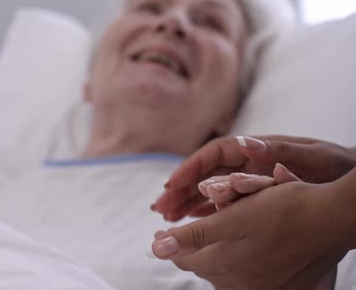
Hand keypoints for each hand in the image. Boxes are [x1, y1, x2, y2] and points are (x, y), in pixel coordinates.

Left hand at [151, 167, 350, 289]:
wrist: (331, 220)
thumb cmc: (284, 209)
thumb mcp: (235, 214)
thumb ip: (195, 234)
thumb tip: (158, 248)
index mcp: (225, 262)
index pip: (184, 259)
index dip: (169, 245)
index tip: (159, 233)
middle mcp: (239, 282)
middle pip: (203, 269)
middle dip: (189, 252)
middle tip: (178, 236)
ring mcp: (260, 288)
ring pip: (222, 277)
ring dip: (211, 260)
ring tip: (206, 244)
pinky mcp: (279, 288)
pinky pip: (245, 282)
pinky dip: (234, 269)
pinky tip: (238, 256)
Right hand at [153, 135, 355, 220]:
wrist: (349, 179)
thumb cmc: (335, 165)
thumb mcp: (312, 156)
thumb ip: (280, 151)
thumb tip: (249, 144)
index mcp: (256, 149)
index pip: (214, 154)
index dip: (190, 168)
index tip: (172, 184)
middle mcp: (247, 164)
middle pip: (205, 174)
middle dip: (181, 189)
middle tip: (160, 207)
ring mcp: (249, 181)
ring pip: (209, 190)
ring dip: (187, 202)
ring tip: (167, 216)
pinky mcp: (254, 197)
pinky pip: (223, 204)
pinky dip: (205, 212)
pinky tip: (190, 221)